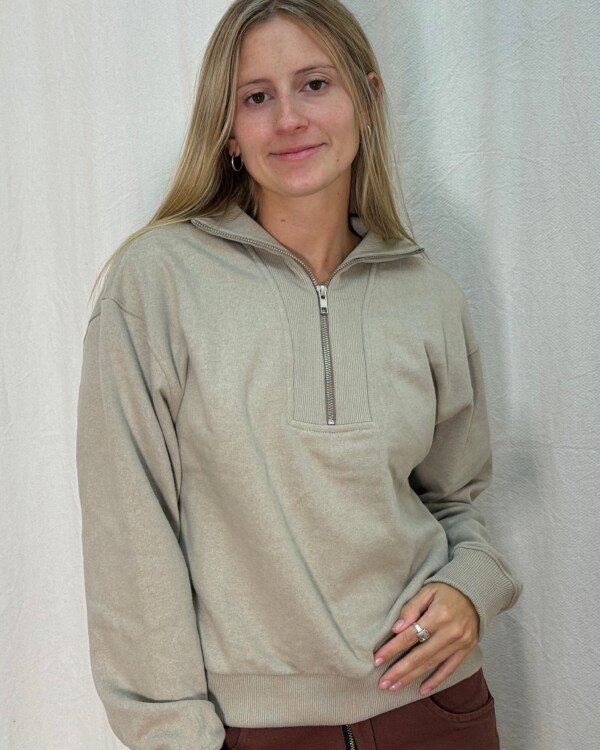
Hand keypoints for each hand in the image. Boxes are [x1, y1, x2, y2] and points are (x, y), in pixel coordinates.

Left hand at [373, 582, 479, 696]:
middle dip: (399, 670)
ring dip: (412, 677)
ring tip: (394, 687)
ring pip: (432, 664)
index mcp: (438, 615)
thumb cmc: (447, 590)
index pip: (410, 636)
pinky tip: (422, 690)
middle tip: (382, 683)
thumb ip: (411, 608)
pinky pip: (450, 668)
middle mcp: (450, 632)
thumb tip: (396, 629)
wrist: (476, 592)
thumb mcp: (427, 590)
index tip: (377, 659)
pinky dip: (436, 681)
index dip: (392, 649)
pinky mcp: (466, 649)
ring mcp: (460, 643)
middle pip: (419, 655)